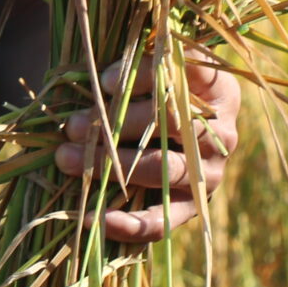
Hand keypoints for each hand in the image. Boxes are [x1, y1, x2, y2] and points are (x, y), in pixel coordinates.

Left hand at [55, 55, 240, 243]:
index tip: (103, 81)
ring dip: (112, 165)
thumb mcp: (155, 65)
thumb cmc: (159, 87)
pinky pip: (162, 221)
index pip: (185, 78)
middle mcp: (220, 135)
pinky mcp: (191, 207)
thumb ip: (137, 62)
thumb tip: (105, 79)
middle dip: (118, 125)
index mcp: (217, 91)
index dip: (144, 77)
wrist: (184, 130)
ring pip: (162, 169)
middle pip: (171, 126)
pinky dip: (128, 224)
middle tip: (73, 126)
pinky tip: (93, 218)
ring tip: (67, 157)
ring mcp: (209, 175)